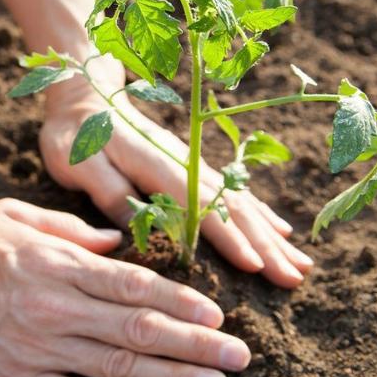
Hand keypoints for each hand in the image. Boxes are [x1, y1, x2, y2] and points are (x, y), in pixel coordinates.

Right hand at [0, 199, 250, 376]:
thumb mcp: (12, 217)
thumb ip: (68, 228)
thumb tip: (115, 240)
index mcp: (61, 265)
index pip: (134, 284)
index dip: (181, 302)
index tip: (216, 317)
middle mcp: (59, 307)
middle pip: (139, 328)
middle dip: (194, 345)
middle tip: (239, 359)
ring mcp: (40, 346)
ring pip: (117, 366)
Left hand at [41, 77, 313, 288]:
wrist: (83, 97)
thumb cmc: (75, 136)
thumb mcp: (80, 164)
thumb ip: (111, 193)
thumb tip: (142, 231)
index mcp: (158, 166)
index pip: (201, 207)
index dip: (229, 237)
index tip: (256, 266)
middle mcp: (185, 164)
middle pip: (233, 208)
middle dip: (265, 245)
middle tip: (294, 279)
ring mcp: (192, 164)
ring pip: (241, 203)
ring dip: (271, 235)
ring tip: (301, 265)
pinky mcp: (191, 166)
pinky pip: (234, 192)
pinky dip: (260, 214)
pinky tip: (280, 232)